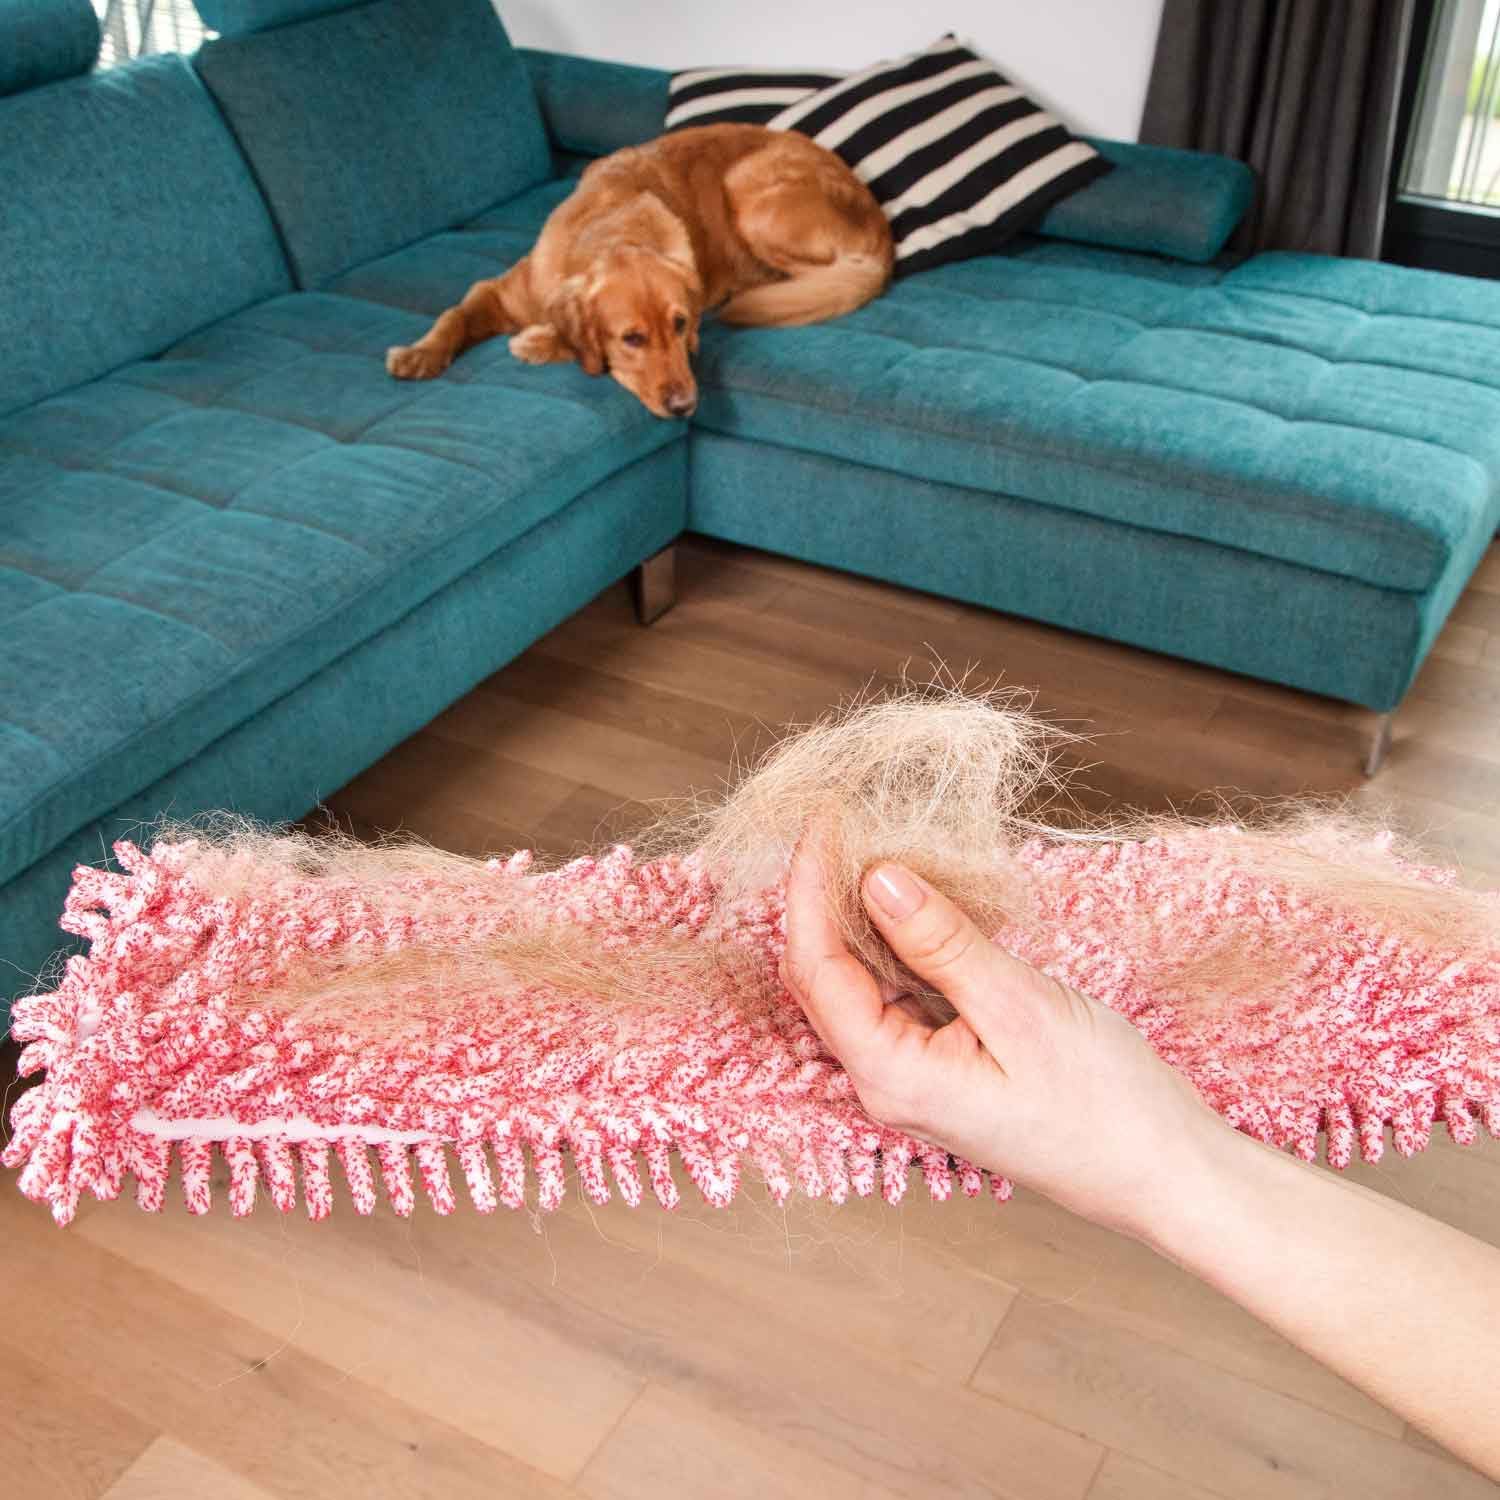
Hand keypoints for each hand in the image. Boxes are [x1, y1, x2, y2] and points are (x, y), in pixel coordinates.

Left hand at [781, 836, 1232, 1239]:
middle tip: (841, 822)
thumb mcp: (1021, 1007)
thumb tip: (877, 879)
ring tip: (869, 845)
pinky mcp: (942, 1065)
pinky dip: (897, 943)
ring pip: (858, 982)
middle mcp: (885, 1081)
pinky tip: (915, 902)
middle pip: (822, 976)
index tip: (823, 818)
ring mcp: (912, 1076)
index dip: (808, 888)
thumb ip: (942, 943)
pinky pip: (897, 994)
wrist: (1165, 1173)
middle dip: (821, 897)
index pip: (815, 968)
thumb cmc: (1104, 1105)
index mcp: (889, 1075)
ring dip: (858, 916)